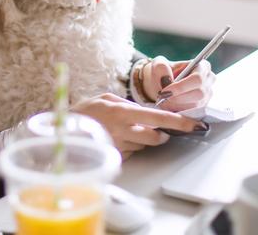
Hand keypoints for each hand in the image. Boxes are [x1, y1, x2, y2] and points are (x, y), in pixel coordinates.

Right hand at [71, 93, 206, 159]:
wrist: (63, 132)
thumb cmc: (83, 112)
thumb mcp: (105, 98)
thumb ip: (127, 104)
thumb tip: (146, 111)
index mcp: (122, 112)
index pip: (157, 118)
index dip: (178, 122)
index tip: (194, 125)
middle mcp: (123, 131)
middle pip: (155, 137)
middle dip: (159, 133)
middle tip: (154, 128)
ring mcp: (119, 146)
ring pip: (144, 145)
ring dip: (141, 138)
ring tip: (123, 130)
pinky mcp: (116, 157)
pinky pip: (132, 152)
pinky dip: (129, 146)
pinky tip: (116, 138)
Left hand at [142, 56, 215, 111]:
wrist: (162, 82)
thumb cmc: (163, 71)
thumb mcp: (158, 64)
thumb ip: (161, 68)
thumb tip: (167, 79)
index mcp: (202, 66)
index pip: (197, 78)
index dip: (181, 87)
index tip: (165, 91)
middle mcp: (209, 80)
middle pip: (199, 93)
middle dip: (178, 98)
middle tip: (162, 98)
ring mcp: (207, 94)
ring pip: (196, 105)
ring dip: (177, 105)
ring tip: (163, 101)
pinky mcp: (203, 106)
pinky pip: (193, 112)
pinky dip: (179, 110)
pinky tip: (168, 106)